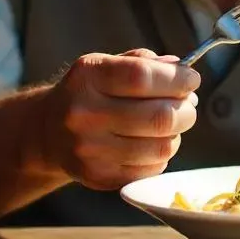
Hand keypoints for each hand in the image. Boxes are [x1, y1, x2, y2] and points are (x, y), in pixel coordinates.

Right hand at [40, 48, 199, 189]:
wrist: (47, 132)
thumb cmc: (88, 93)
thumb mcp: (106, 64)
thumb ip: (143, 62)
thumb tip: (180, 69)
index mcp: (88, 77)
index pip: (142, 76)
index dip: (176, 79)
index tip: (191, 79)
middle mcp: (84, 113)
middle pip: (159, 117)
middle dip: (186, 110)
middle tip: (188, 105)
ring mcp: (90, 149)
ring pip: (162, 147)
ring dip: (176, 134)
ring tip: (169, 124)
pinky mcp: (98, 176)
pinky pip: (152, 168)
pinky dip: (161, 154)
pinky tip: (151, 143)